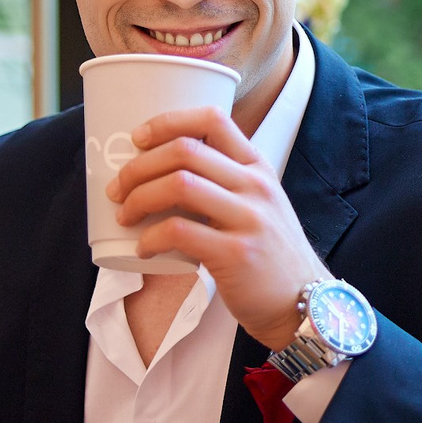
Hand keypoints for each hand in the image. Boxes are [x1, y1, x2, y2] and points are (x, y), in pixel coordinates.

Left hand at [111, 105, 325, 349]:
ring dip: (138, 198)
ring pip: (179, 184)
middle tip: (118, 188)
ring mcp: (248, 218)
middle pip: (185, 150)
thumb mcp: (260, 205)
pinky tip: (143, 250)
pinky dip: (150, 238)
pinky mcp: (235, 254)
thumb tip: (165, 174)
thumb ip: (227, 184)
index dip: (168, 122)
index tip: (139, 138)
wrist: (303, 303)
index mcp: (258, 167)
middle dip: (139, 166)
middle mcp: (255, 186)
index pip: (213, 119)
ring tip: (125, 216)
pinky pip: (178, 231)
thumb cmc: (270, 255)